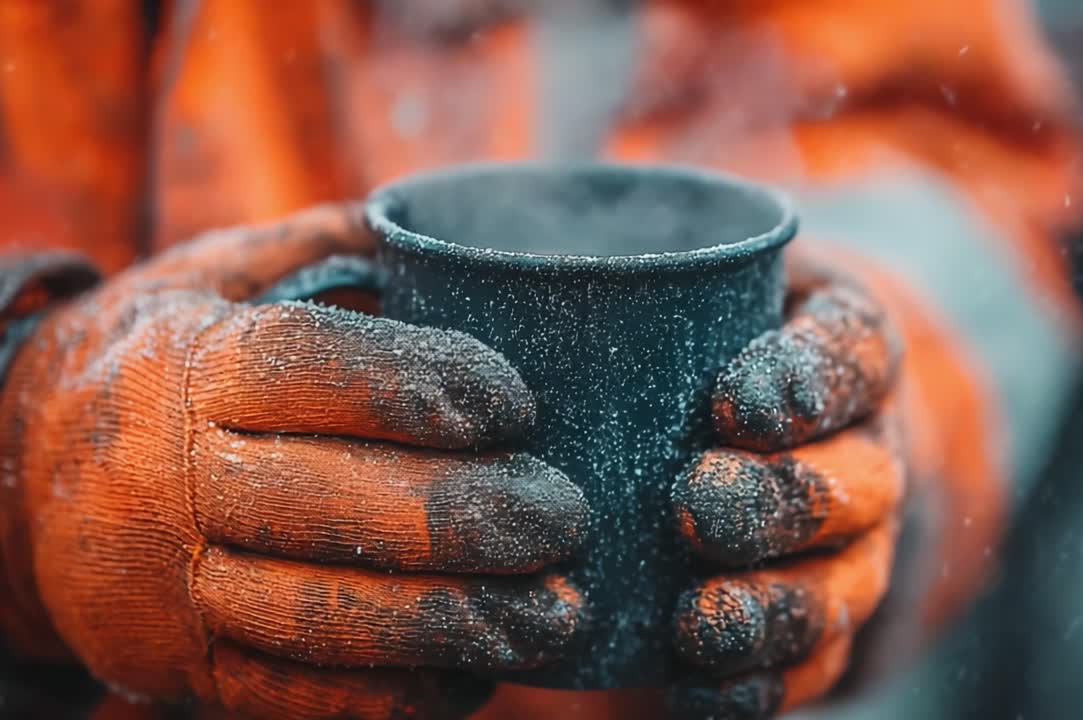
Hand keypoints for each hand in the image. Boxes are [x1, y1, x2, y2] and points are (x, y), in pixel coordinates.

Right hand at [0, 204, 587, 719]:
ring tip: (553, 617)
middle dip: (468, 517)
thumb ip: (327, 251)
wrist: (13, 476)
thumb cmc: (159, 362)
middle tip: (564, 518)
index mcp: (190, 364)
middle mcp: (170, 476)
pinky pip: (294, 698)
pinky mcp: (180, 669)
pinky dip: (396, 695)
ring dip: (453, 624)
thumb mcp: (217, 278)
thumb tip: (446, 232)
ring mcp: (168, 586)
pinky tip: (476, 676)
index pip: (311, 366)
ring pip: (320, 617)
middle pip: (332, 502)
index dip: (425, 383)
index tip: (519, 405)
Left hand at [668, 249, 905, 718]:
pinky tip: (700, 690)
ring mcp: (857, 545)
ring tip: (702, 620)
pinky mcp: (825, 620)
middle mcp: (868, 450)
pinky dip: (763, 684)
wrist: (788, 435)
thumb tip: (472, 266)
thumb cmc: (717, 341)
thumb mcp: (701, 282)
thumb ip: (634, 275)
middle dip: (781, 501)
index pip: (852, 353)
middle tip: (697, 504)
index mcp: (846, 352)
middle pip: (855, 481)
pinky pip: (815, 663)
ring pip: (841, 584)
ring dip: (776, 606)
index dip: (807, 382)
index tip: (734, 403)